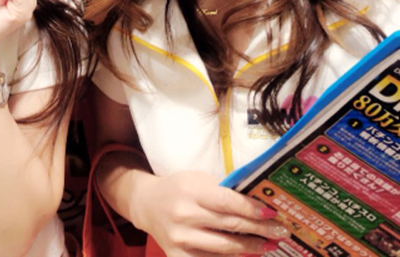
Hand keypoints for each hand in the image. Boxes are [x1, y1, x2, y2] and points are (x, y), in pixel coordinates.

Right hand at [133, 170, 289, 256]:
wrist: (148, 205)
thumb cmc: (179, 188)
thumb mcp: (197, 179)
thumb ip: (222, 189)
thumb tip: (256, 200)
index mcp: (190, 191)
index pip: (227, 201)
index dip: (251, 208)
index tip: (271, 212)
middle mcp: (184, 215)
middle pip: (230, 225)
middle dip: (259, 230)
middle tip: (280, 231)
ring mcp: (181, 239)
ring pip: (224, 248)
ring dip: (250, 248)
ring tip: (268, 245)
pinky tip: (246, 256)